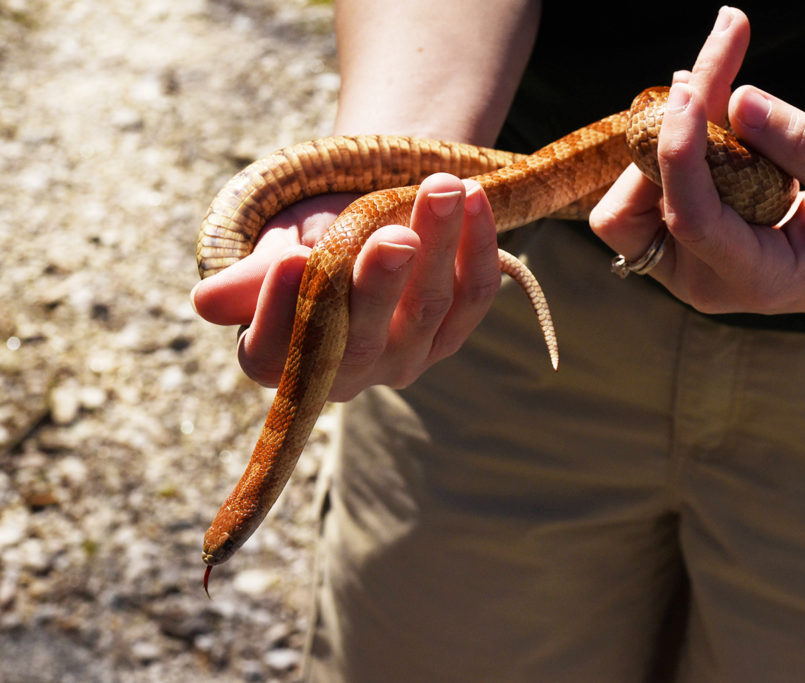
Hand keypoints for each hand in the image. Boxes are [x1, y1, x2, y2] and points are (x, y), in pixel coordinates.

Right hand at [191, 173, 501, 401]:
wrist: (362, 222)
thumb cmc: (305, 241)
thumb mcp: (273, 250)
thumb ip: (251, 277)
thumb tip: (208, 304)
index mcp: (288, 360)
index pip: (276, 354)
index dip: (282, 311)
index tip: (291, 258)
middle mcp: (351, 371)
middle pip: (364, 337)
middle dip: (379, 284)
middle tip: (393, 236)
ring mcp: (408, 355)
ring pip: (427, 308)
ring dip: (439, 246)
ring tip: (442, 189)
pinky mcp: (454, 330)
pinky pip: (475, 294)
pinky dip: (479, 246)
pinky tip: (476, 197)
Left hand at [591, 6, 804, 313]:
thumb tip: (739, 100)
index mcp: (753, 280)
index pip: (692, 220)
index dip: (680, 152)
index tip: (690, 88)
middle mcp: (700, 282)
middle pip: (643, 205)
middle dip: (673, 125)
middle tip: (719, 51)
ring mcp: (677, 267)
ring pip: (627, 200)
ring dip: (663, 134)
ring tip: (711, 87)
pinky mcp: (667, 245)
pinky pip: (637, 195)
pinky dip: (663, 148)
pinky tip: (702, 118)